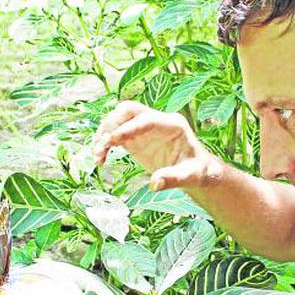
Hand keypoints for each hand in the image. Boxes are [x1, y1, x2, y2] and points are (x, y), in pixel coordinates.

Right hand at [92, 101, 220, 190]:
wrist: (195, 172)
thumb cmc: (196, 171)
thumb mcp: (190, 177)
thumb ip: (173, 179)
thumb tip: (155, 184)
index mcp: (173, 125)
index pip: (147, 119)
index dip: (128, 128)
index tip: (112, 139)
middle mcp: (156, 121)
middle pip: (128, 110)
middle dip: (112, 123)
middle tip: (103, 143)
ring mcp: (143, 129)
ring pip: (117, 120)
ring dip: (104, 134)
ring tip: (98, 155)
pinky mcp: (135, 139)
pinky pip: (115, 136)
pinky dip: (104, 146)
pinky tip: (100, 161)